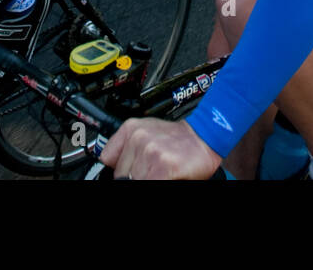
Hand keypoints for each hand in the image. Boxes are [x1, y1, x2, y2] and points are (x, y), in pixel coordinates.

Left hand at [99, 118, 221, 179]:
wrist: (205, 136)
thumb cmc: (178, 139)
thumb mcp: (146, 133)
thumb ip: (127, 148)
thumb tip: (115, 170)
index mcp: (131, 129)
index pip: (107, 159)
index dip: (119, 170)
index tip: (127, 172)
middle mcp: (139, 138)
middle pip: (121, 174)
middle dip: (135, 176)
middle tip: (151, 171)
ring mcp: (151, 152)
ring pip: (134, 180)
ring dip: (147, 179)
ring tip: (160, 172)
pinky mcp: (164, 166)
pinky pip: (149, 184)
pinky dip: (156, 182)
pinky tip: (166, 176)